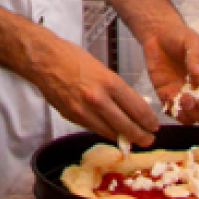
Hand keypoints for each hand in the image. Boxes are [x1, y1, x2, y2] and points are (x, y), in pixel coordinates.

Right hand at [32, 36, 159, 147]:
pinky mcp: (72, 117)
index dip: (148, 120)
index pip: (137, 108)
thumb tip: (129, 106)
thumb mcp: (101, 68)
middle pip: (126, 126)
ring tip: (133, 141)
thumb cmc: (71, 58)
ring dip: (123, 138)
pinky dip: (105, 132)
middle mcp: (98, 99)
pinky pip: (94, 129)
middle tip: (148, 140)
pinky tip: (112, 133)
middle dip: (140, 136)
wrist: (44, 60)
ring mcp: (84, 110)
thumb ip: (115, 88)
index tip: (154, 126)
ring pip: (110, 132)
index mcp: (109, 82)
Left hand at [142, 26, 198, 125]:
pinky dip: (171, 113)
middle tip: (187, 99)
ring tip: (177, 101)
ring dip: (186, 116)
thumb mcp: (191, 41)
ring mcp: (183, 95)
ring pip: (191, 119)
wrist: (157, 35)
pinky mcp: (167, 95)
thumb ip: (196, 56)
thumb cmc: (179, 36)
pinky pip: (172, 112)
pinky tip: (167, 102)